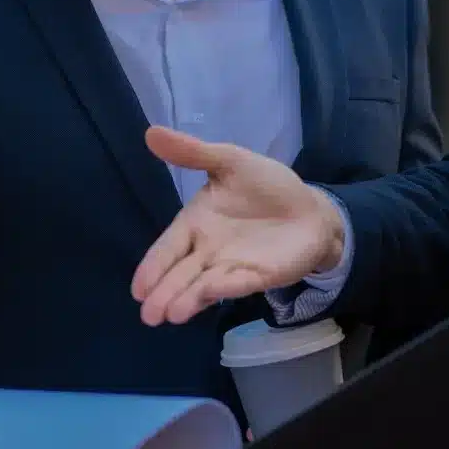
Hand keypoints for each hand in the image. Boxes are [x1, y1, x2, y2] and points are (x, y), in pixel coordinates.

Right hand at [131, 126, 345, 324]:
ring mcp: (232, 266)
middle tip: (147, 314)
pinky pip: (238, 283)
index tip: (137, 288)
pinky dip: (224, 289)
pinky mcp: (258, 276)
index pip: (168, 248)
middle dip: (164, 293)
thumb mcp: (231, 161)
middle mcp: (208, 251)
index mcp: (196, 224)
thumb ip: (195, 153)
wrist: (310, 208)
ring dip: (187, 299)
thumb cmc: (267, 186)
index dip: (152, 267)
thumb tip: (151, 132)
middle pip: (180, 275)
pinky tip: (211, 294)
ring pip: (203, 286)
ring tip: (171, 315)